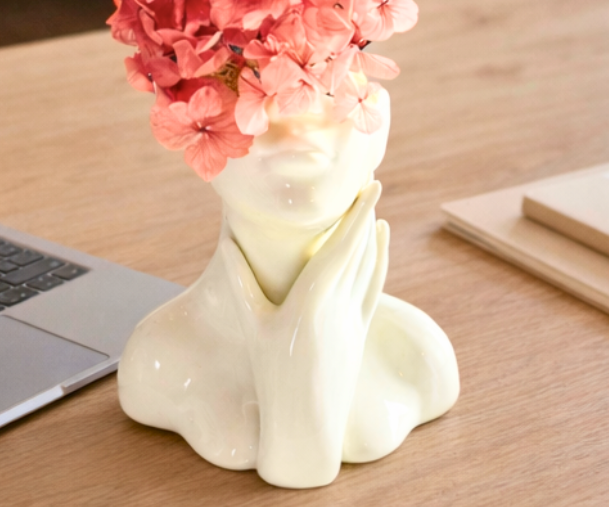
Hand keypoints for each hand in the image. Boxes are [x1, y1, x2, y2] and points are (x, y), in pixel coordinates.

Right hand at [220, 181, 388, 487]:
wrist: (305, 426)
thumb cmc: (271, 375)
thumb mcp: (252, 326)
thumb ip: (240, 281)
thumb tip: (227, 242)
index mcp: (311, 299)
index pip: (342, 246)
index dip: (358, 213)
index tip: (370, 186)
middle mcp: (338, 306)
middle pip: (359, 249)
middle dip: (366, 214)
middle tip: (370, 182)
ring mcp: (353, 319)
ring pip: (370, 266)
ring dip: (373, 235)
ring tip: (373, 206)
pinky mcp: (360, 332)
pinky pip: (375, 286)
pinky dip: (379, 260)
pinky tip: (381, 241)